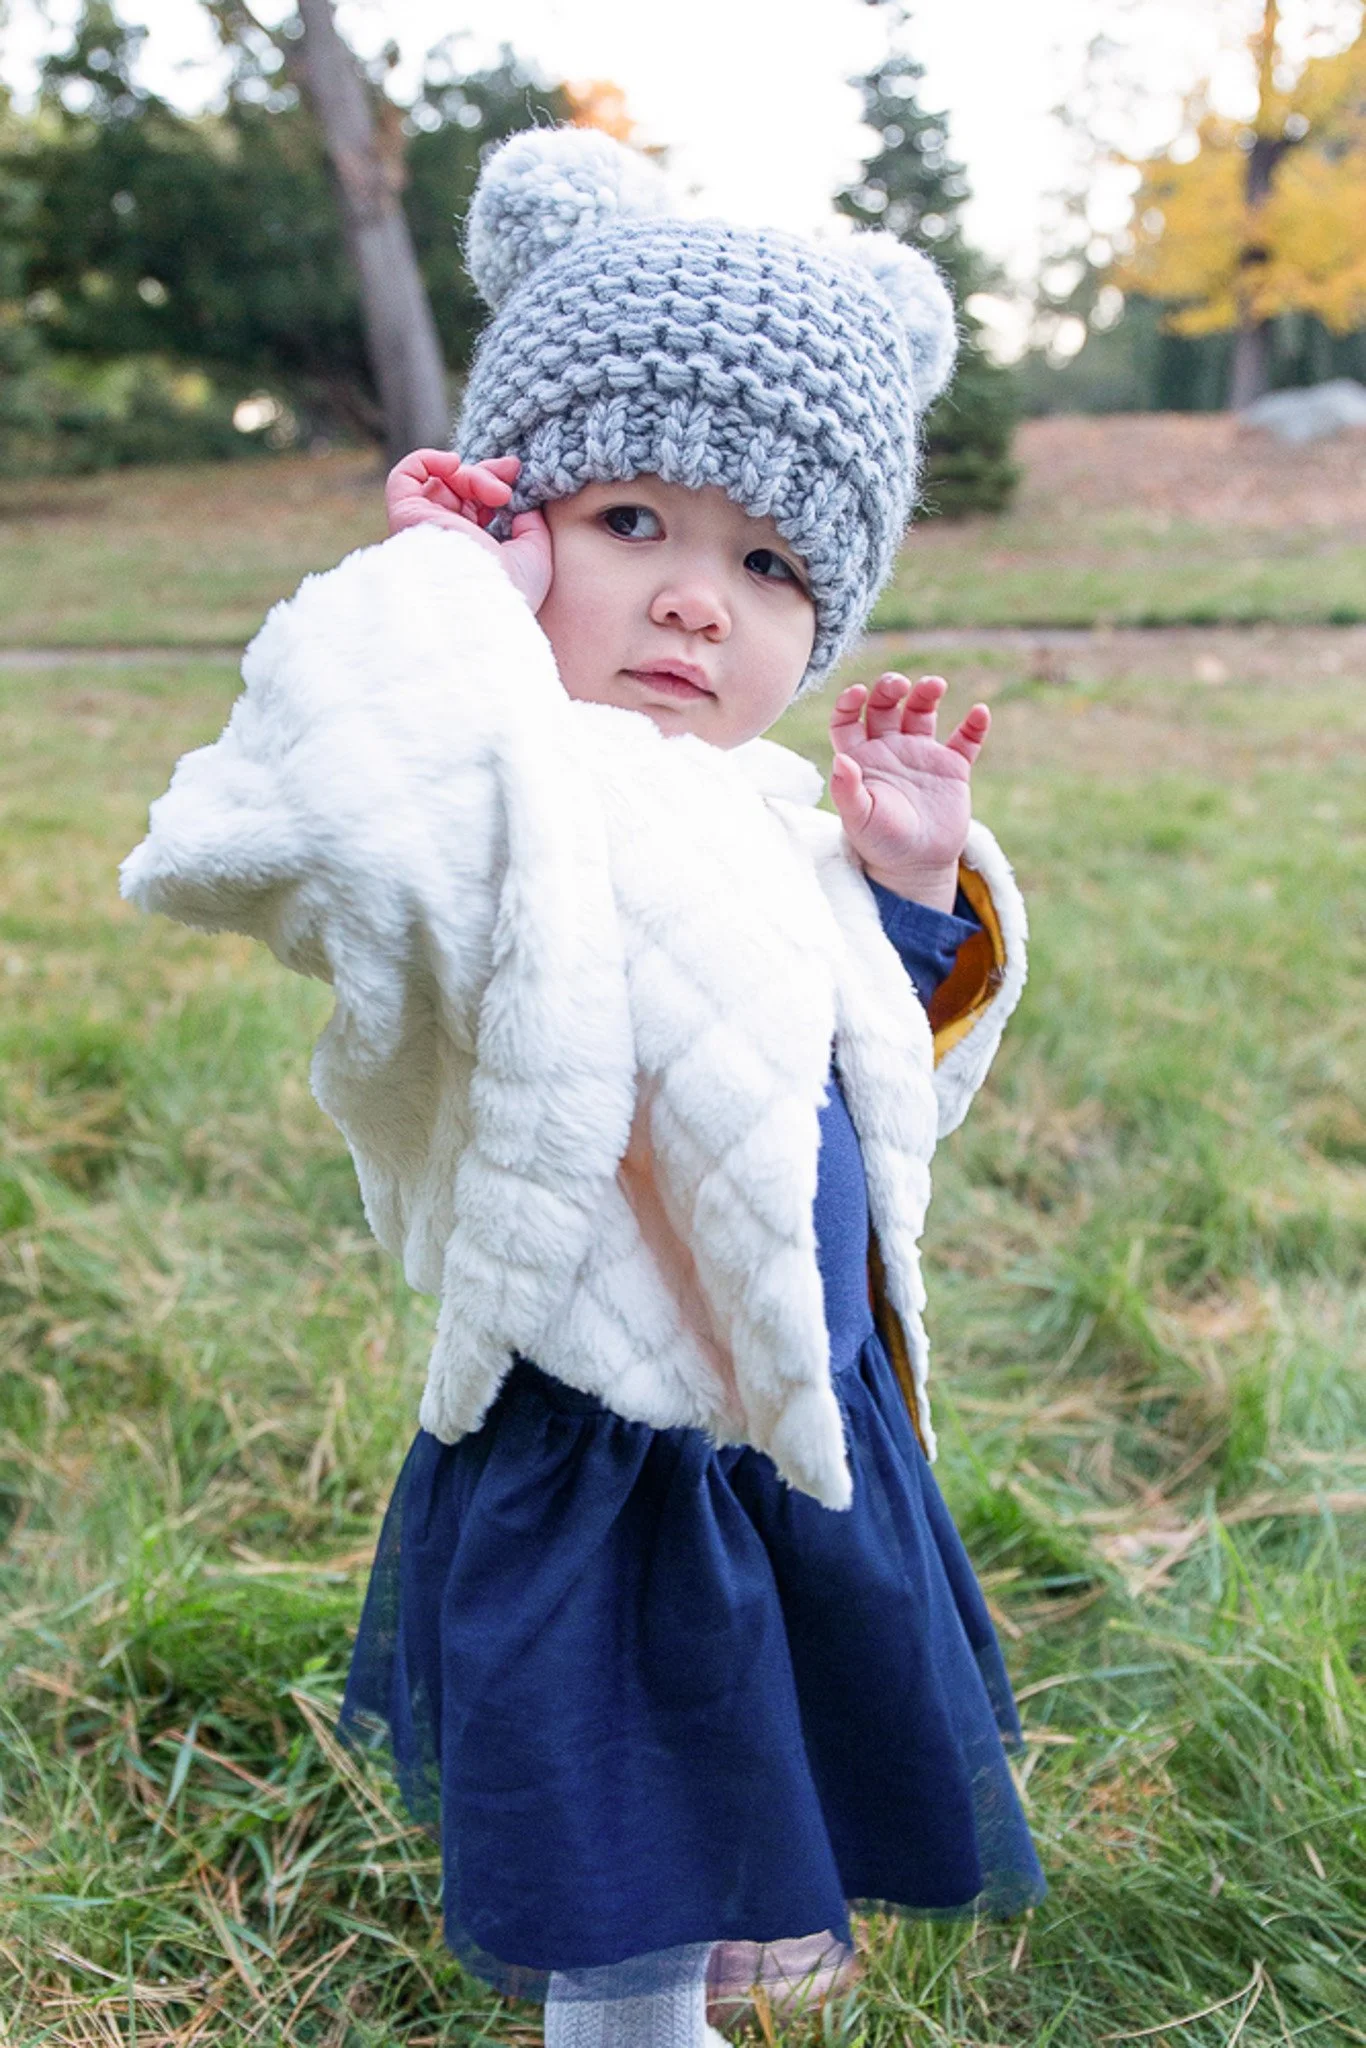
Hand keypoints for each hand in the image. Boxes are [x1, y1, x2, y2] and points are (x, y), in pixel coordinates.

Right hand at [385, 450, 552, 611]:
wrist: (484, 602)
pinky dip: (428, 460)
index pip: (475, 503)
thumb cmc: (511, 590)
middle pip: (459, 489)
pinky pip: (405, 476)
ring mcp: (423, 527)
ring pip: (442, 481)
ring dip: (472, 475)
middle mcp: (444, 538)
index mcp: (471, 549)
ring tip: (496, 493)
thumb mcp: (535, 554)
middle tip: (512, 472)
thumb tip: (525, 504)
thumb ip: (532, 526)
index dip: (494, 481)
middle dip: (487, 473)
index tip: (517, 473)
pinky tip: (454, 465)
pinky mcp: (406, 516)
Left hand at [828, 673, 989, 910]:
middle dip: (891, 689)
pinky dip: (974, 725)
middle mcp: (889, 749)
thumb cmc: (880, 843)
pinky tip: (979, 713)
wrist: (916, 866)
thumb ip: (847, 790)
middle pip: (886, 706)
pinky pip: (965, 740)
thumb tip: (840, 760)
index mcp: (861, 758)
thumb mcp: (858, 819)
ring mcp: (921, 755)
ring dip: (927, 693)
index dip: (850, 703)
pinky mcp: (952, 767)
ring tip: (935, 685)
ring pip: (922, 711)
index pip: (848, 720)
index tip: (857, 693)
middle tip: (899, 685)